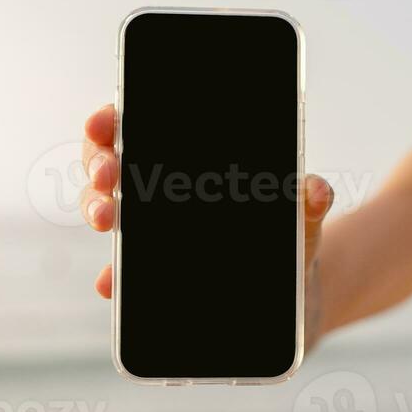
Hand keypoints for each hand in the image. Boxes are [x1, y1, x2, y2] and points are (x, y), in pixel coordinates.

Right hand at [79, 104, 334, 299]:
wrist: (291, 290)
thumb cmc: (290, 234)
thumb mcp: (303, 214)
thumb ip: (311, 200)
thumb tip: (316, 190)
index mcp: (188, 159)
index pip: (136, 126)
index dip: (111, 120)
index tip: (104, 123)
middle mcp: (159, 189)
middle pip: (110, 164)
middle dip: (99, 164)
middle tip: (107, 176)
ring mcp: (150, 231)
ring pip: (106, 209)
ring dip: (95, 209)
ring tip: (105, 220)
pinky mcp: (151, 274)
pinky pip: (121, 273)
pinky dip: (112, 277)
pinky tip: (109, 282)